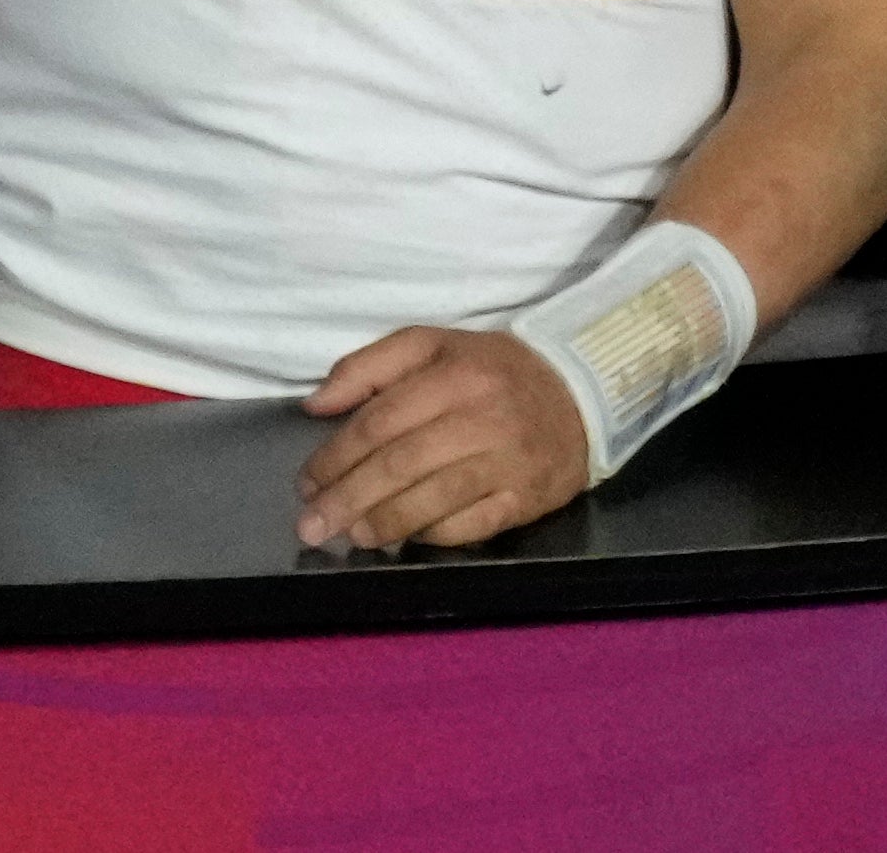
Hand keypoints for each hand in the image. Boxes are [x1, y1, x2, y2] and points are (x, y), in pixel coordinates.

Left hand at [296, 324, 591, 548]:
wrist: (580, 393)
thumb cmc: (491, 371)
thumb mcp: (432, 345)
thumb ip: (369, 366)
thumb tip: (315, 405)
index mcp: (454, 374)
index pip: (381, 420)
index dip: (336, 455)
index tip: (306, 482)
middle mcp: (482, 418)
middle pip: (401, 465)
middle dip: (348, 498)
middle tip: (311, 526)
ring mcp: (507, 463)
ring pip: (434, 501)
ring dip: (383, 524)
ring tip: (350, 536)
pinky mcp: (526, 500)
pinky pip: (470, 527)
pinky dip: (431, 536)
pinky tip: (404, 540)